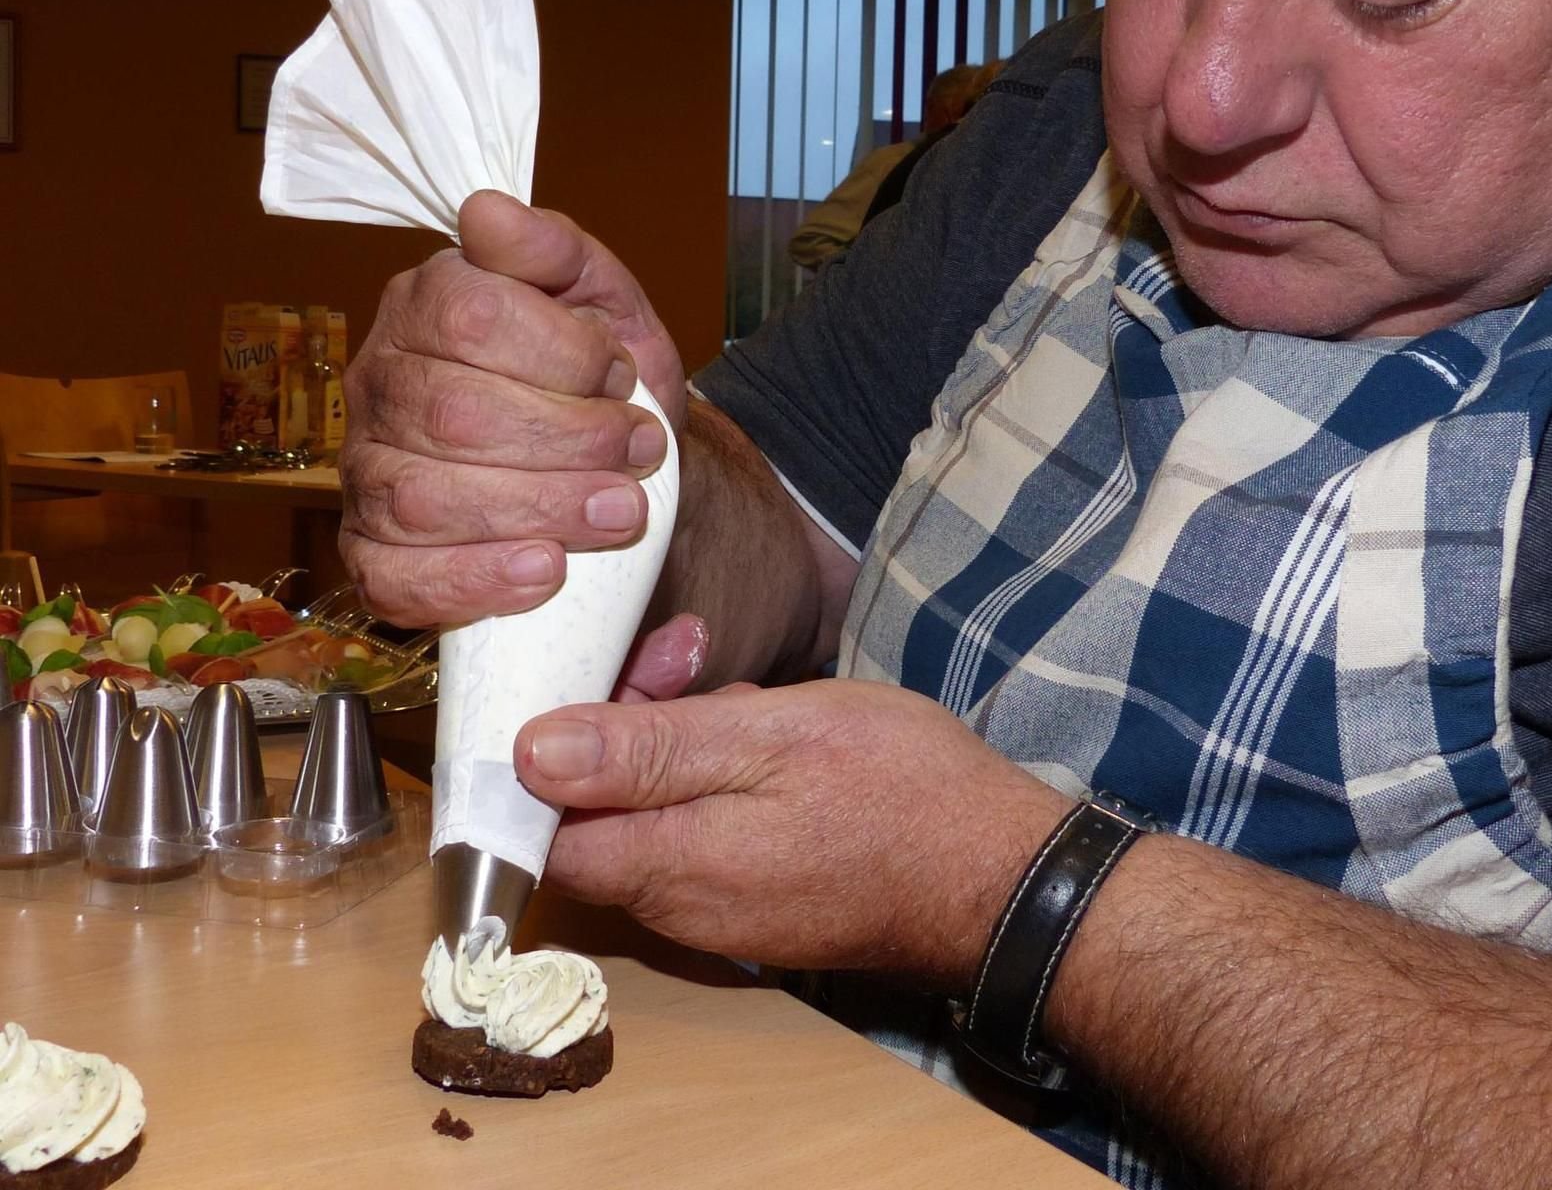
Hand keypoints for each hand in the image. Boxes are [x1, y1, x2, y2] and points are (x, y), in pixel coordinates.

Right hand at [340, 191, 679, 625]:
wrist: (623, 469)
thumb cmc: (603, 377)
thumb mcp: (604, 297)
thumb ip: (555, 250)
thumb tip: (490, 211)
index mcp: (426, 304)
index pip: (472, 316)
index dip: (561, 353)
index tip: (621, 377)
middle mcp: (380, 383)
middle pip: (454, 414)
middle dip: (567, 439)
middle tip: (639, 453)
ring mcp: (368, 472)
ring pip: (426, 499)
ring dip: (540, 509)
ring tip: (619, 512)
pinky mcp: (375, 554)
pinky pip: (396, 578)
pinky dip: (476, 580)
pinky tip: (544, 570)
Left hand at [516, 678, 1071, 985]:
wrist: (1004, 875)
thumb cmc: (901, 793)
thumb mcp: (774, 737)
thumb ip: (651, 749)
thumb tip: (531, 754)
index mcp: (670, 866)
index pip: (538, 829)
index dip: (546, 752)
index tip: (592, 680)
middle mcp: (681, 908)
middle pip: (598, 817)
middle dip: (624, 725)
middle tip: (683, 654)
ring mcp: (725, 913)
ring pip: (654, 819)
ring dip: (676, 744)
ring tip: (742, 687)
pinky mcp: (763, 904)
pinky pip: (703, 837)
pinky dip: (715, 778)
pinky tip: (766, 732)